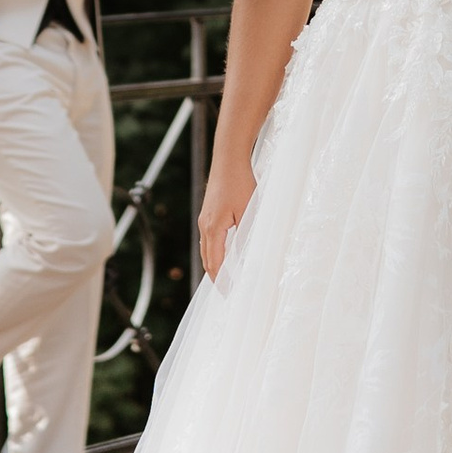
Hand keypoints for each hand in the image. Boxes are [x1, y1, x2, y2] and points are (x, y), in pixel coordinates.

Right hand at [197, 158, 255, 280]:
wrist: (228, 159)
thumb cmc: (240, 183)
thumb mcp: (247, 211)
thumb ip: (245, 236)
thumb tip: (244, 257)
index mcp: (213, 229)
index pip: (215, 263)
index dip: (222, 280)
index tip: (228, 293)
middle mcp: (205, 225)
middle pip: (207, 259)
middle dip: (215, 276)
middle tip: (225, 291)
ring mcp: (204, 218)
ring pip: (206, 248)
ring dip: (213, 264)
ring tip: (223, 277)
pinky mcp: (207, 211)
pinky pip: (208, 238)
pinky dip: (213, 251)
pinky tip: (221, 253)